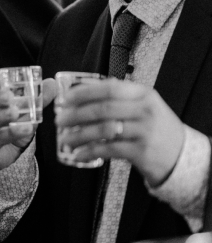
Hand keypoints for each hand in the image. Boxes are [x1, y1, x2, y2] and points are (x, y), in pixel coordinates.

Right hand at [0, 71, 56, 169]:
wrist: (3, 156)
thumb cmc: (7, 126)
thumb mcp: (21, 111)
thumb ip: (35, 98)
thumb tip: (52, 83)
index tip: (0, 77)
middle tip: (9, 96)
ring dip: (0, 117)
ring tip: (15, 113)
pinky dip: (10, 134)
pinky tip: (24, 130)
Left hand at [56, 79, 184, 185]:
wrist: (181, 154)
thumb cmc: (154, 127)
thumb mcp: (144, 105)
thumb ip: (119, 97)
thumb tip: (83, 90)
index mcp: (143, 94)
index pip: (110, 88)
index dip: (84, 92)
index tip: (65, 99)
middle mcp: (145, 110)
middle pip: (103, 109)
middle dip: (76, 115)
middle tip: (60, 120)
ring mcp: (144, 131)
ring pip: (104, 130)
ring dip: (79, 135)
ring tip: (65, 139)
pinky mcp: (142, 152)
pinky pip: (109, 150)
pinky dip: (90, 152)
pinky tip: (79, 154)